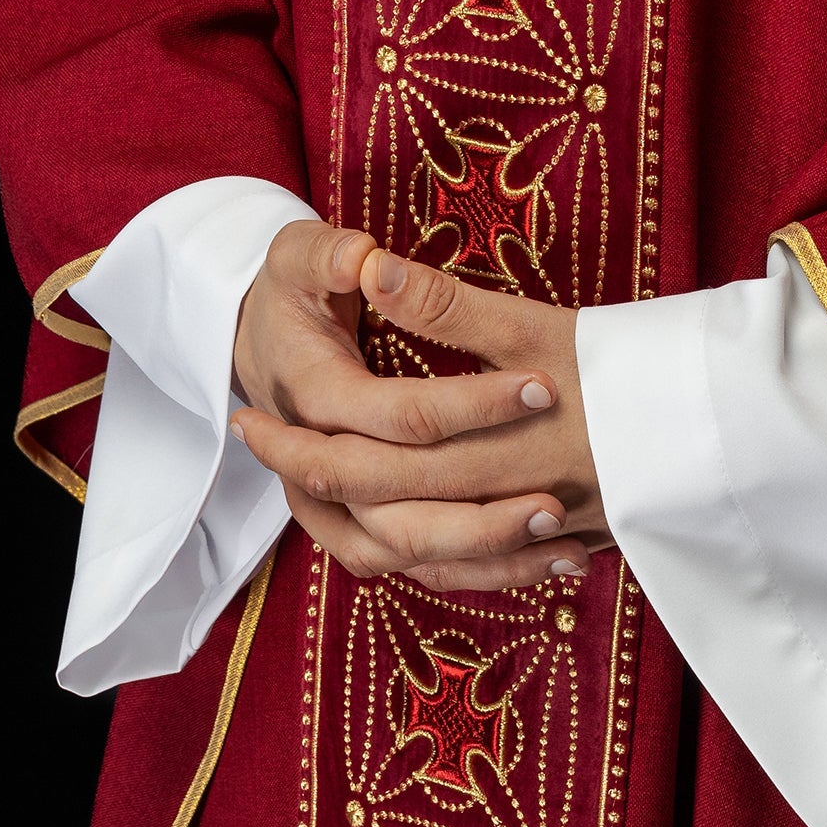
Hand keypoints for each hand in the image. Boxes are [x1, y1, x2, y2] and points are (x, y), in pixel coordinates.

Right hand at [230, 225, 604, 592]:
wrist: (263, 347)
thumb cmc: (293, 296)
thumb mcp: (297, 259)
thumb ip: (328, 253)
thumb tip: (365, 259)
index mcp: (313, 400)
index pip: (398, 414)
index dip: (469, 405)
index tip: (541, 386)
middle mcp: (318, 468)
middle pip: (400, 509)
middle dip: (483, 509)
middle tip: (558, 494)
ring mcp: (335, 508)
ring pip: (410, 554)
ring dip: (487, 555)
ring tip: (564, 543)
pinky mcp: (361, 529)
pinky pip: (421, 569)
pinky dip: (484, 573)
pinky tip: (554, 562)